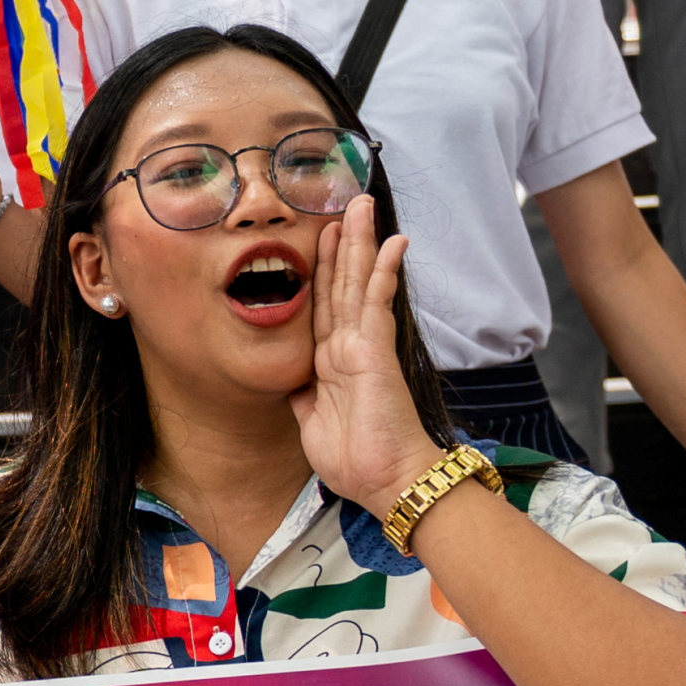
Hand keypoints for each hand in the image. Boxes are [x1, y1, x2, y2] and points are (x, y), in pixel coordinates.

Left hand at [289, 195, 442, 513]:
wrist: (386, 482)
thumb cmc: (355, 460)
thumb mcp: (311, 422)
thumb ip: (303, 395)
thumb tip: (292, 381)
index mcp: (330, 362)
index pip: (323, 303)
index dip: (323, 269)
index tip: (321, 236)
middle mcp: (347, 346)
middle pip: (342, 283)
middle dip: (343, 242)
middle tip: (346, 202)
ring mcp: (363, 345)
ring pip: (358, 282)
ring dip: (361, 242)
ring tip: (362, 205)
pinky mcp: (375, 351)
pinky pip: (377, 302)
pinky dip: (383, 271)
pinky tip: (393, 242)